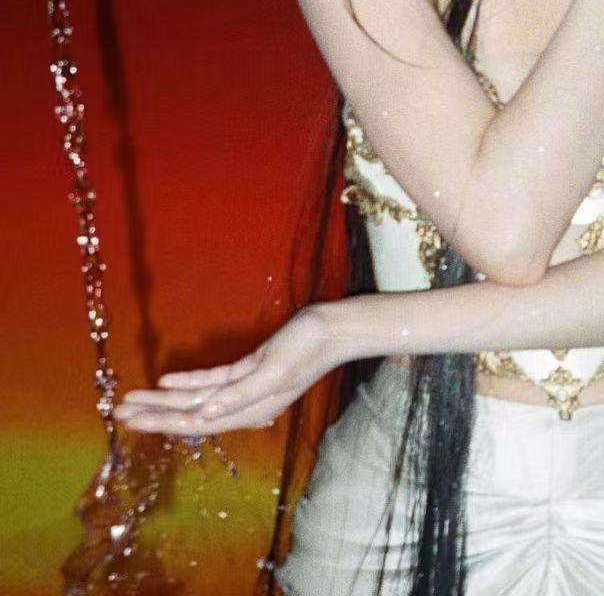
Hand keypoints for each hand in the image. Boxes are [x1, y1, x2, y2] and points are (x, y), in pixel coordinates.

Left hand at [113, 305, 343, 436]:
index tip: (132, 421)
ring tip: (136, 398)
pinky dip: (189, 381)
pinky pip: (212, 380)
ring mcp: (245, 389)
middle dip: (155, 413)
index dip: (161, 422)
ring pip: (197, 398)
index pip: (195, 422)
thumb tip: (206, 414)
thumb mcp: (275, 372)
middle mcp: (243, 405)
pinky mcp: (249, 369)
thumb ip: (241, 396)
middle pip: (190, 413)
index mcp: (249, 410)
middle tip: (120, 413)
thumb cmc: (307, 349)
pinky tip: (168, 380)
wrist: (333, 330)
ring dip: (165, 398)